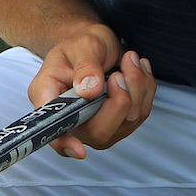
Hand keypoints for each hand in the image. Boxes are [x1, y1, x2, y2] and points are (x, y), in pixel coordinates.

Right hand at [26, 23, 156, 157]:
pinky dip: (146, 89)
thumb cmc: (81, 45)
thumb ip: (85, 66)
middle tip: (119, 72)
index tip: (80, 150)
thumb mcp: (80, 45)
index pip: (53, 130)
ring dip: (136, 88)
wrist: (95, 45)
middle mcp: (70, 120)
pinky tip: (138, 71)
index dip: (66, 143)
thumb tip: (89, 90)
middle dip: (119, 100)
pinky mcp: (117, 125)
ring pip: (125, 122)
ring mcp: (95, 127)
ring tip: (130, 60)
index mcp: (49, 98)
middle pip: (98, 131)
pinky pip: (140, 114)